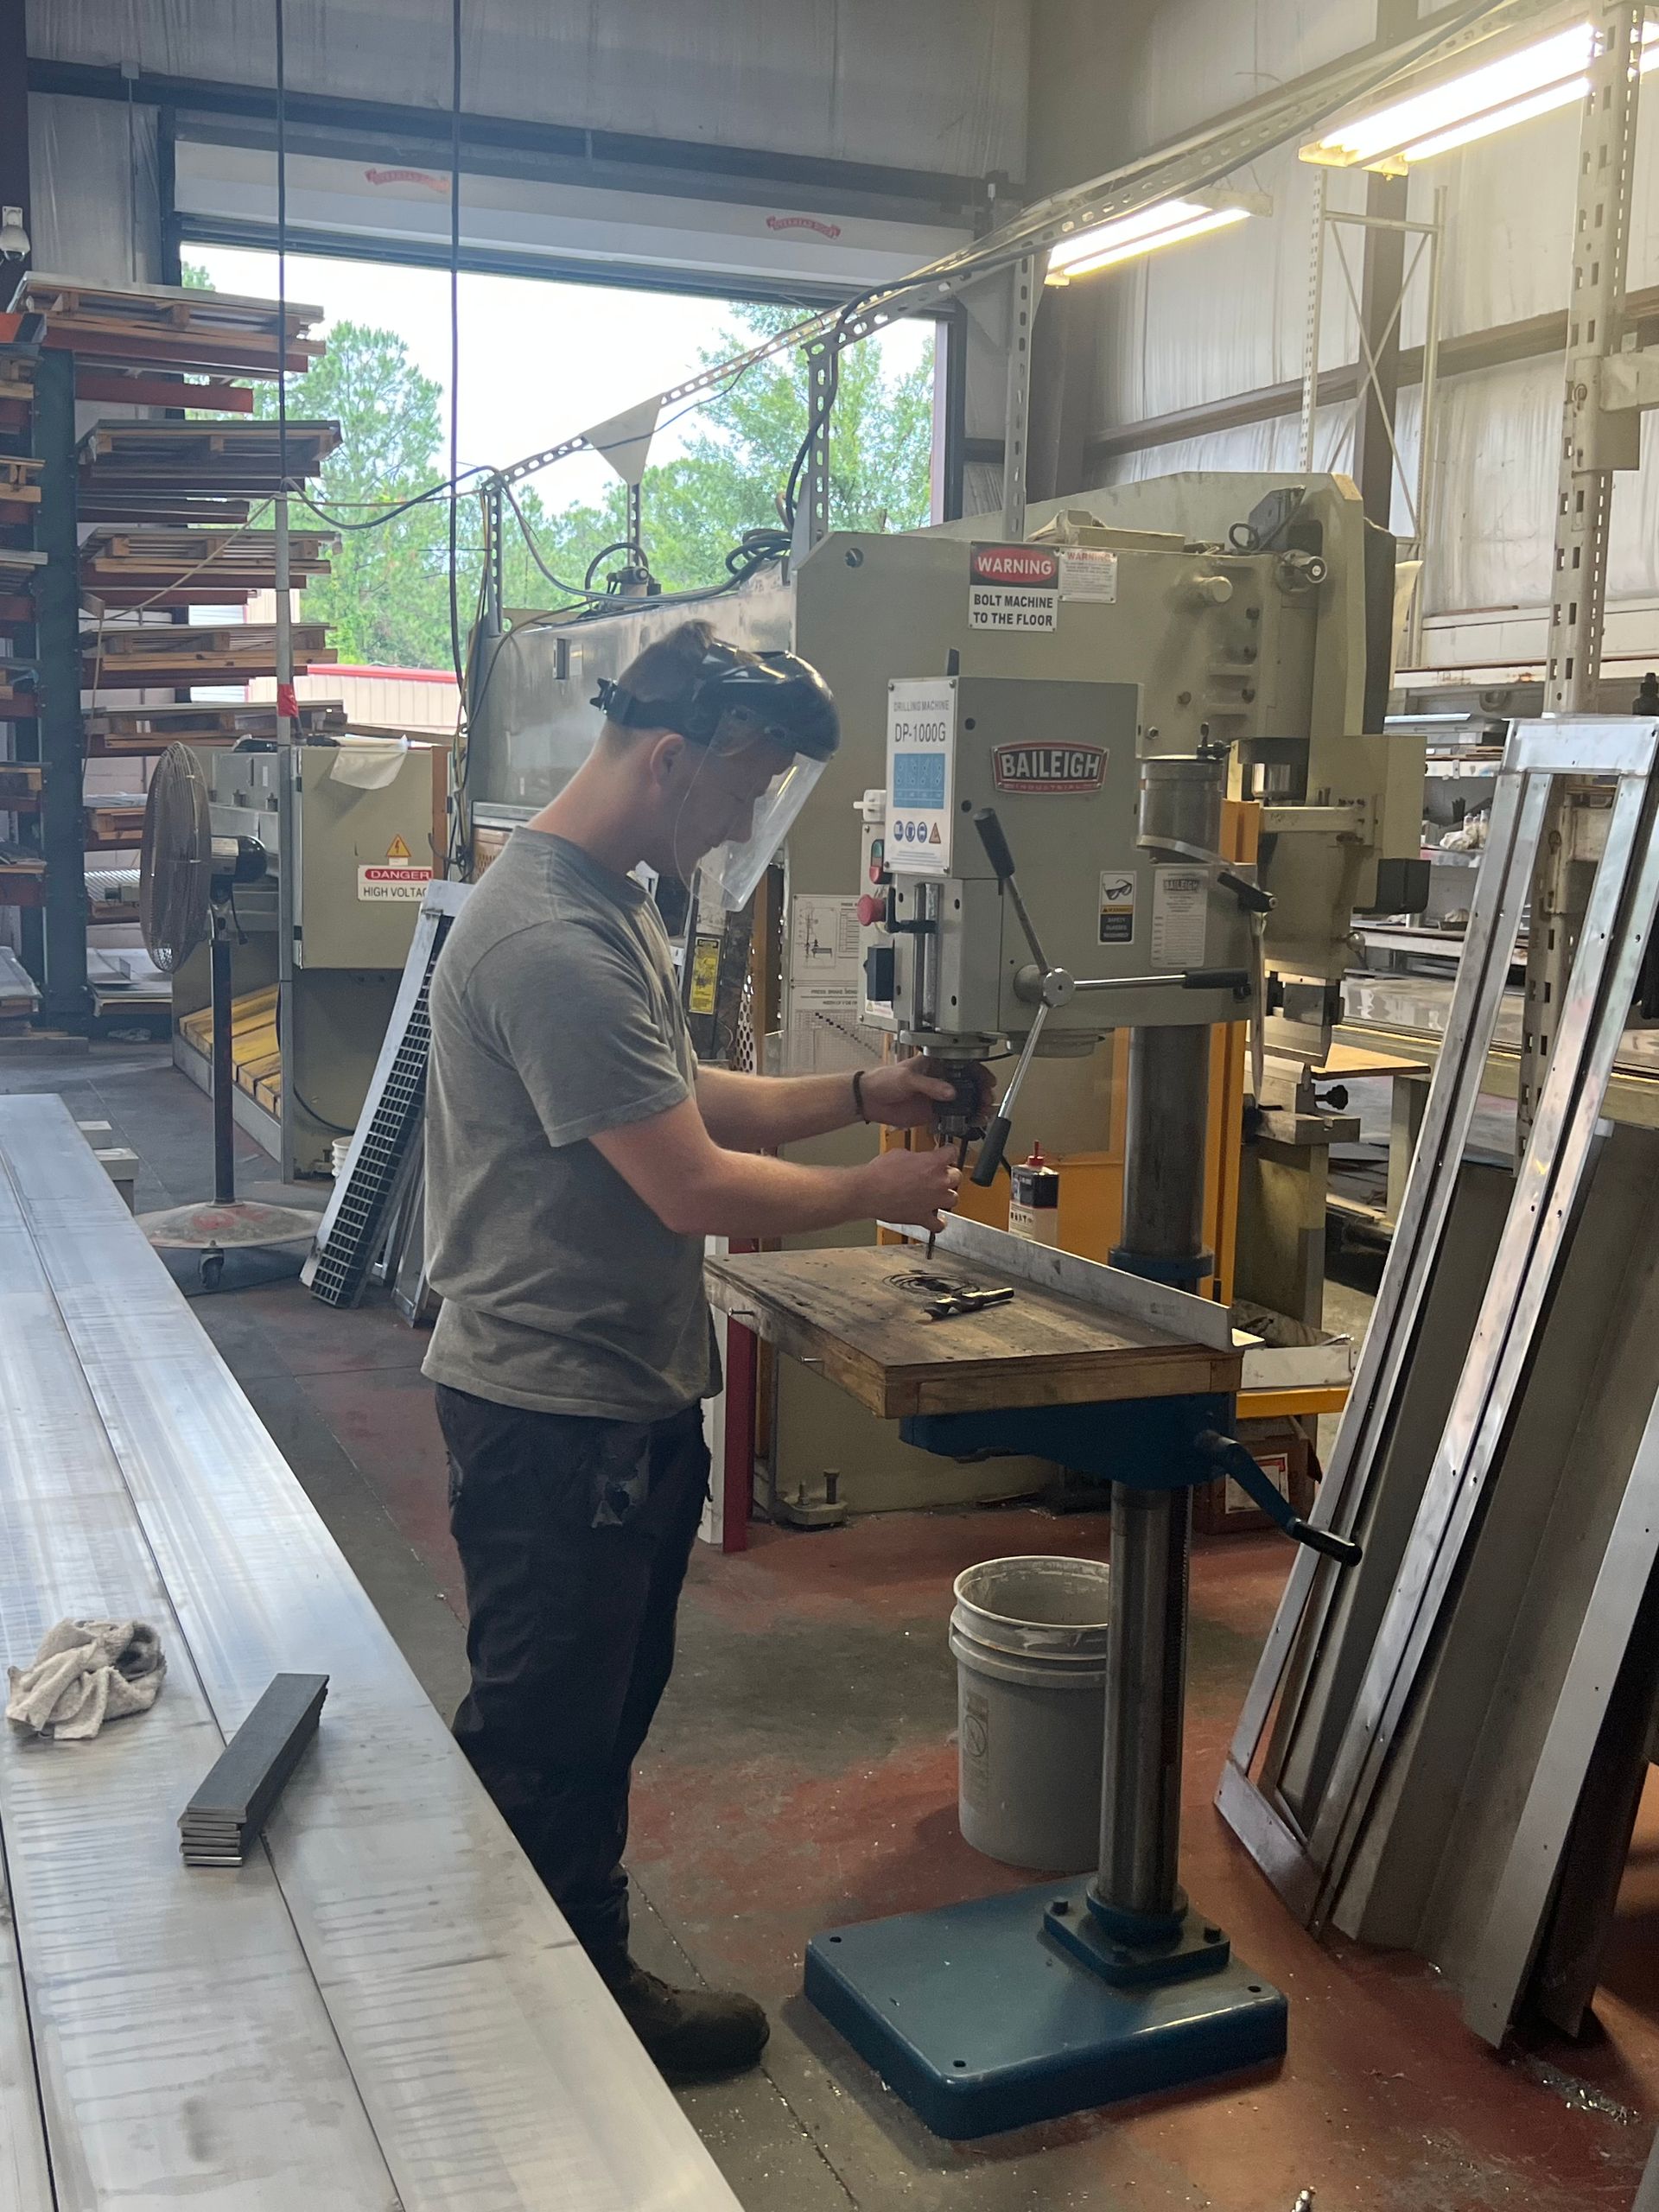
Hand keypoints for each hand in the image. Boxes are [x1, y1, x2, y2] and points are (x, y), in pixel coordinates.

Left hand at [858, 1057, 993, 1130]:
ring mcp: (937, 1097)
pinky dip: (962, 1120)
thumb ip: (930, 1085)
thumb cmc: (883, 1079)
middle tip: (986, 1100)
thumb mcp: (907, 1077)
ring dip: (975, 1107)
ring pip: (963, 1102)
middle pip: (968, 1085)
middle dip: (981, 1092)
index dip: (979, 1073)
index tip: (988, 1082)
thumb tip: (951, 1092)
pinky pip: (952, 1117)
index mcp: (935, 1064)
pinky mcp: (932, 1113)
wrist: (869, 1099)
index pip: (963, 1065)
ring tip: (983, 1113)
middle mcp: (939, 1080)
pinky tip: (970, 1123)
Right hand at [861, 1144, 961, 1232]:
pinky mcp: (923, 1217)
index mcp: (933, 1163)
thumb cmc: (880, 1172)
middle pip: (957, 1176)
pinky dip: (938, 1223)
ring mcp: (933, 1201)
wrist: (868, 1191)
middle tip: (938, 1174)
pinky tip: (936, 1219)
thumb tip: (918, 1159)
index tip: (947, 1153)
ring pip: (953, 1198)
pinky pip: (938, 1224)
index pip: (952, 1152)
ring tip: (937, 1194)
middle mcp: (938, 1182)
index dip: (949, 1152)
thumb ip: (916, 1157)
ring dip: (946, 1196)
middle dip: (948, 1174)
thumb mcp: (900, 1153)